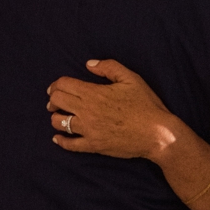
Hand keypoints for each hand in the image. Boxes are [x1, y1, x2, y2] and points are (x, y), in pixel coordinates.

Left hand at [47, 60, 177, 160]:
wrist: (157, 133)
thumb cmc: (146, 105)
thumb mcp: (131, 78)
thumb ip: (108, 67)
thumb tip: (89, 64)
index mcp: (94, 93)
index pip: (63, 85)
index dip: (56, 84)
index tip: (55, 87)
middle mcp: (87, 111)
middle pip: (57, 102)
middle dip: (53, 99)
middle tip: (54, 101)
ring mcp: (89, 130)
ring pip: (59, 123)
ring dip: (56, 118)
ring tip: (59, 116)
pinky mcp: (94, 145)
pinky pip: (70, 145)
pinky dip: (61, 141)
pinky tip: (58, 138)